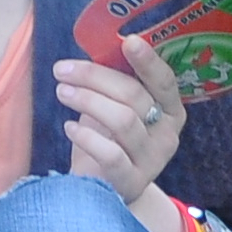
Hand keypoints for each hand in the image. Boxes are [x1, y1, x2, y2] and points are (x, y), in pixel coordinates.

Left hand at [54, 35, 186, 204]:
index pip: (164, 81)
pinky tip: (68, 128)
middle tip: (62, 70)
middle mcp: (168, 133)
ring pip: (123, 121)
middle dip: (95, 77)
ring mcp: (153, 159)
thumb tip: (98, 47)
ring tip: (62, 92)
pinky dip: (87, 137)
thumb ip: (115, 82)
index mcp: (170, 109)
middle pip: (134, 96)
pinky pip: (111, 155)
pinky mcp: (132, 180)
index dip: (148, 61)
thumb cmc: (109, 139)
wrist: (105, 191)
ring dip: (88, 101)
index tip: (129, 41)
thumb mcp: (116, 107)